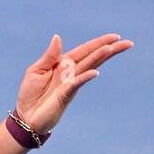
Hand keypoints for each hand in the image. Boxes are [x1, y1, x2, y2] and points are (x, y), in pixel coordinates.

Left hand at [14, 32, 132, 136]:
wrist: (26, 117)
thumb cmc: (30, 94)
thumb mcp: (36, 70)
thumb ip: (49, 55)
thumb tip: (58, 37)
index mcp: (63, 64)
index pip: (85, 50)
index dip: (99, 43)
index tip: (115, 37)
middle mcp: (70, 72)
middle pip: (93, 57)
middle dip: (109, 49)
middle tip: (127, 43)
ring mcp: (70, 84)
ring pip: (88, 67)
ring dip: (99, 58)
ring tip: (112, 49)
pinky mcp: (65, 95)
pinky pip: (76, 84)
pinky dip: (85, 77)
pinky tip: (95, 72)